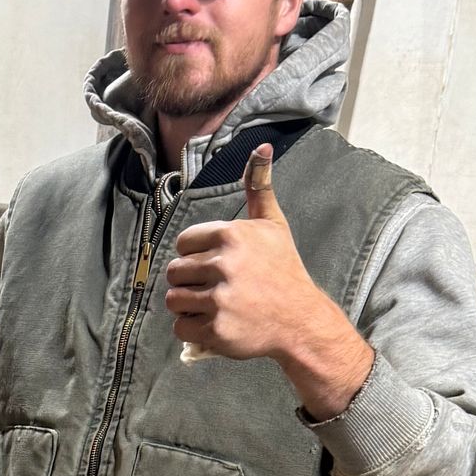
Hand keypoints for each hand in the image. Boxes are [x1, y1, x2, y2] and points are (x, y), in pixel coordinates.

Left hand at [164, 145, 375, 419]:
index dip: (194, 255)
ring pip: (174, 299)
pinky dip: (192, 329)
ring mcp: (220, 299)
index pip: (182, 244)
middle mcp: (224, 265)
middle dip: (188, 281)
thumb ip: (259, 187)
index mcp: (231, 235)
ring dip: (187, 305)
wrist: (302, 320)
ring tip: (211, 305)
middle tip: (212, 288)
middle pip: (174, 272)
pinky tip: (214, 323)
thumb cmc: (284, 270)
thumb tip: (262, 146)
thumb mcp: (273, 225)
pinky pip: (181, 328)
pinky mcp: (217, 330)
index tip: (214, 265)